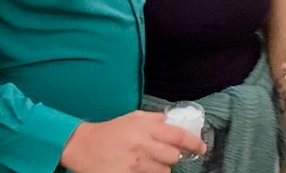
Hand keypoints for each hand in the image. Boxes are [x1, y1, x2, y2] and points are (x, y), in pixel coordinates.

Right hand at [60, 110, 205, 172]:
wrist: (85, 146)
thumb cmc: (111, 131)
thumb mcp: (134, 117)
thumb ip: (156, 119)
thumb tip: (177, 122)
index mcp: (144, 126)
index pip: (178, 135)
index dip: (194, 143)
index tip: (201, 147)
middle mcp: (142, 144)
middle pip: (174, 156)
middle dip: (173, 156)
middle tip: (166, 153)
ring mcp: (135, 163)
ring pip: (164, 170)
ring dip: (161, 167)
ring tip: (149, 161)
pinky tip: (141, 169)